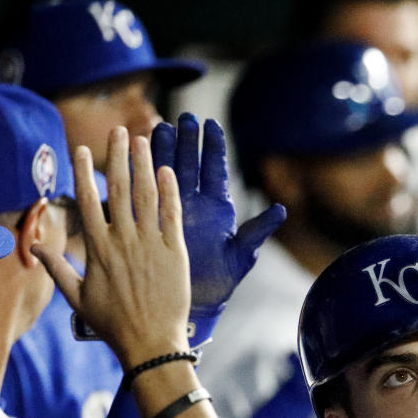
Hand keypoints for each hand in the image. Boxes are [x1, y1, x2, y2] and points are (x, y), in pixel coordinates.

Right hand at [33, 127, 189, 367]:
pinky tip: (168, 172)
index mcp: (98, 249)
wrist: (150, 343)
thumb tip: (32, 247)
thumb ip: (57, 268)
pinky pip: (172, 217)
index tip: (82, 148)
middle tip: (119, 131)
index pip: (87, 201)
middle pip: (118, 190)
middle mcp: (123, 242)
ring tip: (144, 140)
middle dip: (118, 157)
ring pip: (146, 197)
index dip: (83, 172)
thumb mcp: (77, 297)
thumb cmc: (113, 324)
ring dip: (144, 166)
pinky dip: (170, 193)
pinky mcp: (175, 254)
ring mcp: (150, 246)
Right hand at [151, 114, 285, 316]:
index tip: (211, 125)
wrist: (197, 300)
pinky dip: (142, 176)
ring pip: (167, 173)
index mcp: (217, 207)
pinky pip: (146, 195)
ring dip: (164, 150)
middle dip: (188, 140)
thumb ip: (259, 229)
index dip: (213, 147)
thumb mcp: (242, 254)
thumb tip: (282, 209)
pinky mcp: (154, 221)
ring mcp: (174, 210)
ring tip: (161, 127)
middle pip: (190, 164)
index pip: (215, 169)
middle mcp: (196, 204)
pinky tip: (135, 157)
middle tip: (185, 118)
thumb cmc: (222, 279)